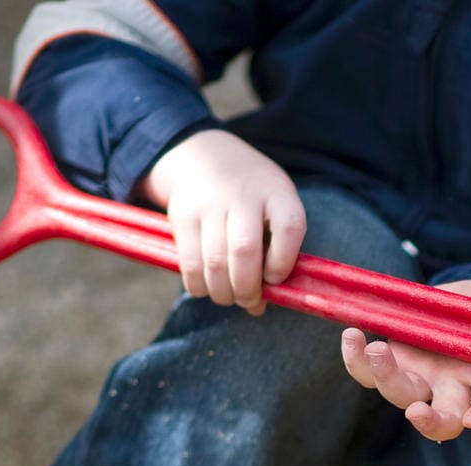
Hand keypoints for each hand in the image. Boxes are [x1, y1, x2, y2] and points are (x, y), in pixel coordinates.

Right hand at [138, 128, 303, 313]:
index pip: (289, 228)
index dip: (283, 262)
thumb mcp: (275, 205)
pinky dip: (198, 285)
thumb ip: (277, 248)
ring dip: (223, 293)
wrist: (205, 157)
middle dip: (247, 289)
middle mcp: (243, 195)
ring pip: (214, 262)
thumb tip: (261, 304)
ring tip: (229, 298)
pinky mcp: (182, 215)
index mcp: (277, 192)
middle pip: (245, 251)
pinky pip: (189, 263)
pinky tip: (207, 288)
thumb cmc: (253, 196)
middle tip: (249, 302)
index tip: (275, 278)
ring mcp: (209, 203)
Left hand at [340, 270, 470, 441]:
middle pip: (444, 421)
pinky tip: (352, 336)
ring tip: (378, 348)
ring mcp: (418, 380)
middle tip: (416, 413)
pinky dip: (356, 360)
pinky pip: (366, 374)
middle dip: (431, 423)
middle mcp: (450, 388)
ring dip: (387, 377)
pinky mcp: (390, 366)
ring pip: (401, 396)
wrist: (452, 306)